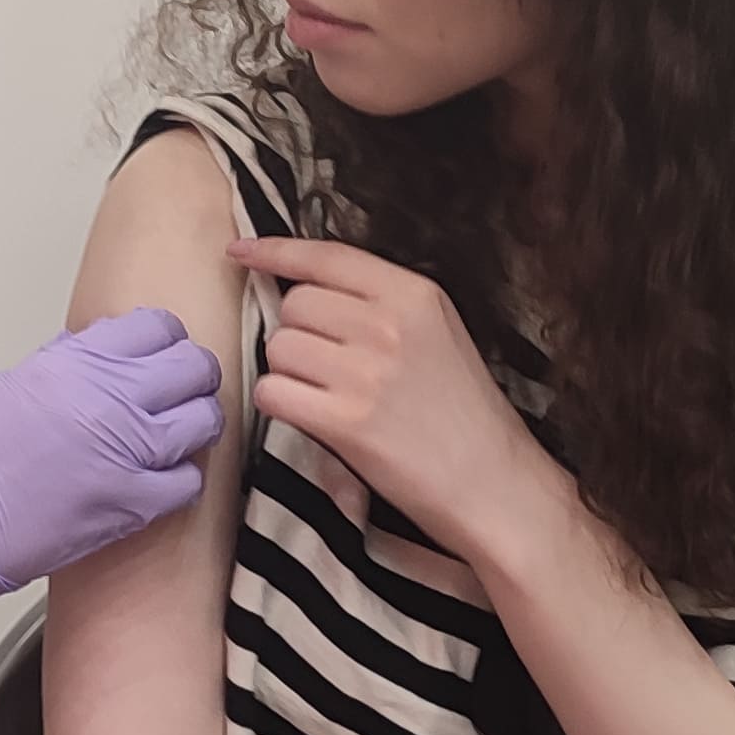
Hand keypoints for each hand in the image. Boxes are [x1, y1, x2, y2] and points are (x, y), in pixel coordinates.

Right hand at [0, 311, 222, 630]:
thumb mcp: (1, 386)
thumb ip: (54, 368)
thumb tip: (78, 359)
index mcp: (73, 363)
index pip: (156, 327)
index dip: (164, 340)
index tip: (160, 353)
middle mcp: (107, 400)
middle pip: (192, 368)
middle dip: (191, 377)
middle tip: (182, 391)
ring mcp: (125, 453)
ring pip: (202, 422)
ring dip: (193, 425)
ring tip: (176, 436)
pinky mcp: (130, 506)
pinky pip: (187, 483)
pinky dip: (179, 480)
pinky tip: (159, 481)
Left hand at [232, 235, 570, 562]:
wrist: (492, 483)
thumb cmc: (462, 411)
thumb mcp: (439, 332)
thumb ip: (380, 302)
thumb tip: (302, 285)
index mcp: (414, 294)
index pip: (326, 257)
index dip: (275, 252)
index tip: (242, 252)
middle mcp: (388, 325)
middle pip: (294, 305)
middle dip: (297, 332)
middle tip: (328, 366)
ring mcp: (365, 374)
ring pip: (278, 348)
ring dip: (288, 372)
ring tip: (327, 395)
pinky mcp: (345, 423)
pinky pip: (272, 392)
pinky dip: (280, 404)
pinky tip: (311, 416)